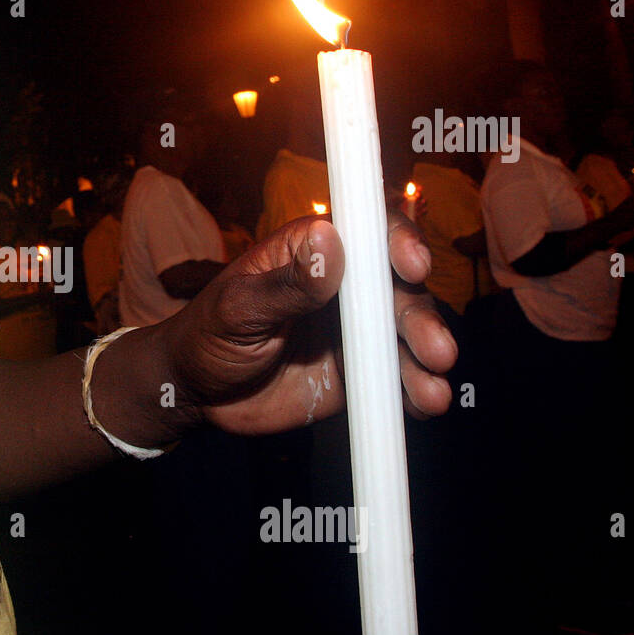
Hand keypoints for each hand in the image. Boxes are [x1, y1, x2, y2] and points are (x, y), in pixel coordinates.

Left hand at [161, 213, 456, 435]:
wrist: (198, 393)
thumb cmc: (208, 334)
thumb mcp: (238, 309)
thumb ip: (284, 284)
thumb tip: (329, 239)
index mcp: (312, 252)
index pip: (367, 230)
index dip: (397, 240)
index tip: (411, 265)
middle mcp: (344, 284)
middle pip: (399, 287)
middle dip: (420, 317)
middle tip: (435, 349)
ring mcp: (355, 328)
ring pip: (405, 333)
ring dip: (427, 358)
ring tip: (432, 391)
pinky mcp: (359, 370)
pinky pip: (396, 377)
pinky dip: (416, 390)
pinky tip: (425, 404)